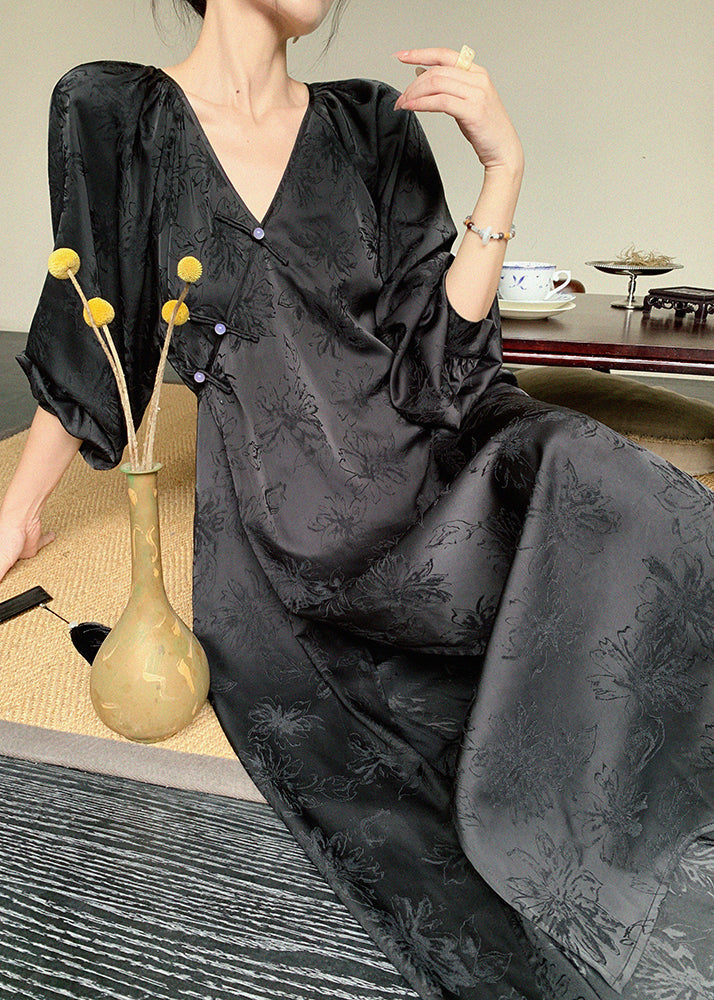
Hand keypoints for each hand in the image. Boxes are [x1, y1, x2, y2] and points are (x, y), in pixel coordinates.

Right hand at [0, 515, 54, 582]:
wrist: (21, 521)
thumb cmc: (7, 537)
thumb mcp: (1, 563)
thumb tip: (0, 594)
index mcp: (2, 559)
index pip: (3, 571)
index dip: (5, 575)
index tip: (7, 583)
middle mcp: (11, 553)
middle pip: (14, 564)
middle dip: (17, 569)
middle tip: (21, 577)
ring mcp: (23, 548)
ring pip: (27, 554)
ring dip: (32, 559)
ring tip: (35, 565)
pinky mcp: (34, 542)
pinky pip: (43, 541)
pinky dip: (49, 538)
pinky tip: (52, 536)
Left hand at [393, 47, 523, 173]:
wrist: (504, 150)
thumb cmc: (485, 128)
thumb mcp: (465, 100)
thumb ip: (447, 86)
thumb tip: (421, 73)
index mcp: (477, 72)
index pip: (444, 55)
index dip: (420, 53)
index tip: (401, 56)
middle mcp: (478, 79)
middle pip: (437, 72)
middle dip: (413, 84)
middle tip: (401, 98)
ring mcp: (477, 94)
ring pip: (437, 84)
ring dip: (414, 94)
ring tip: (403, 105)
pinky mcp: (473, 111)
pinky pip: (440, 101)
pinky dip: (422, 103)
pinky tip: (412, 107)